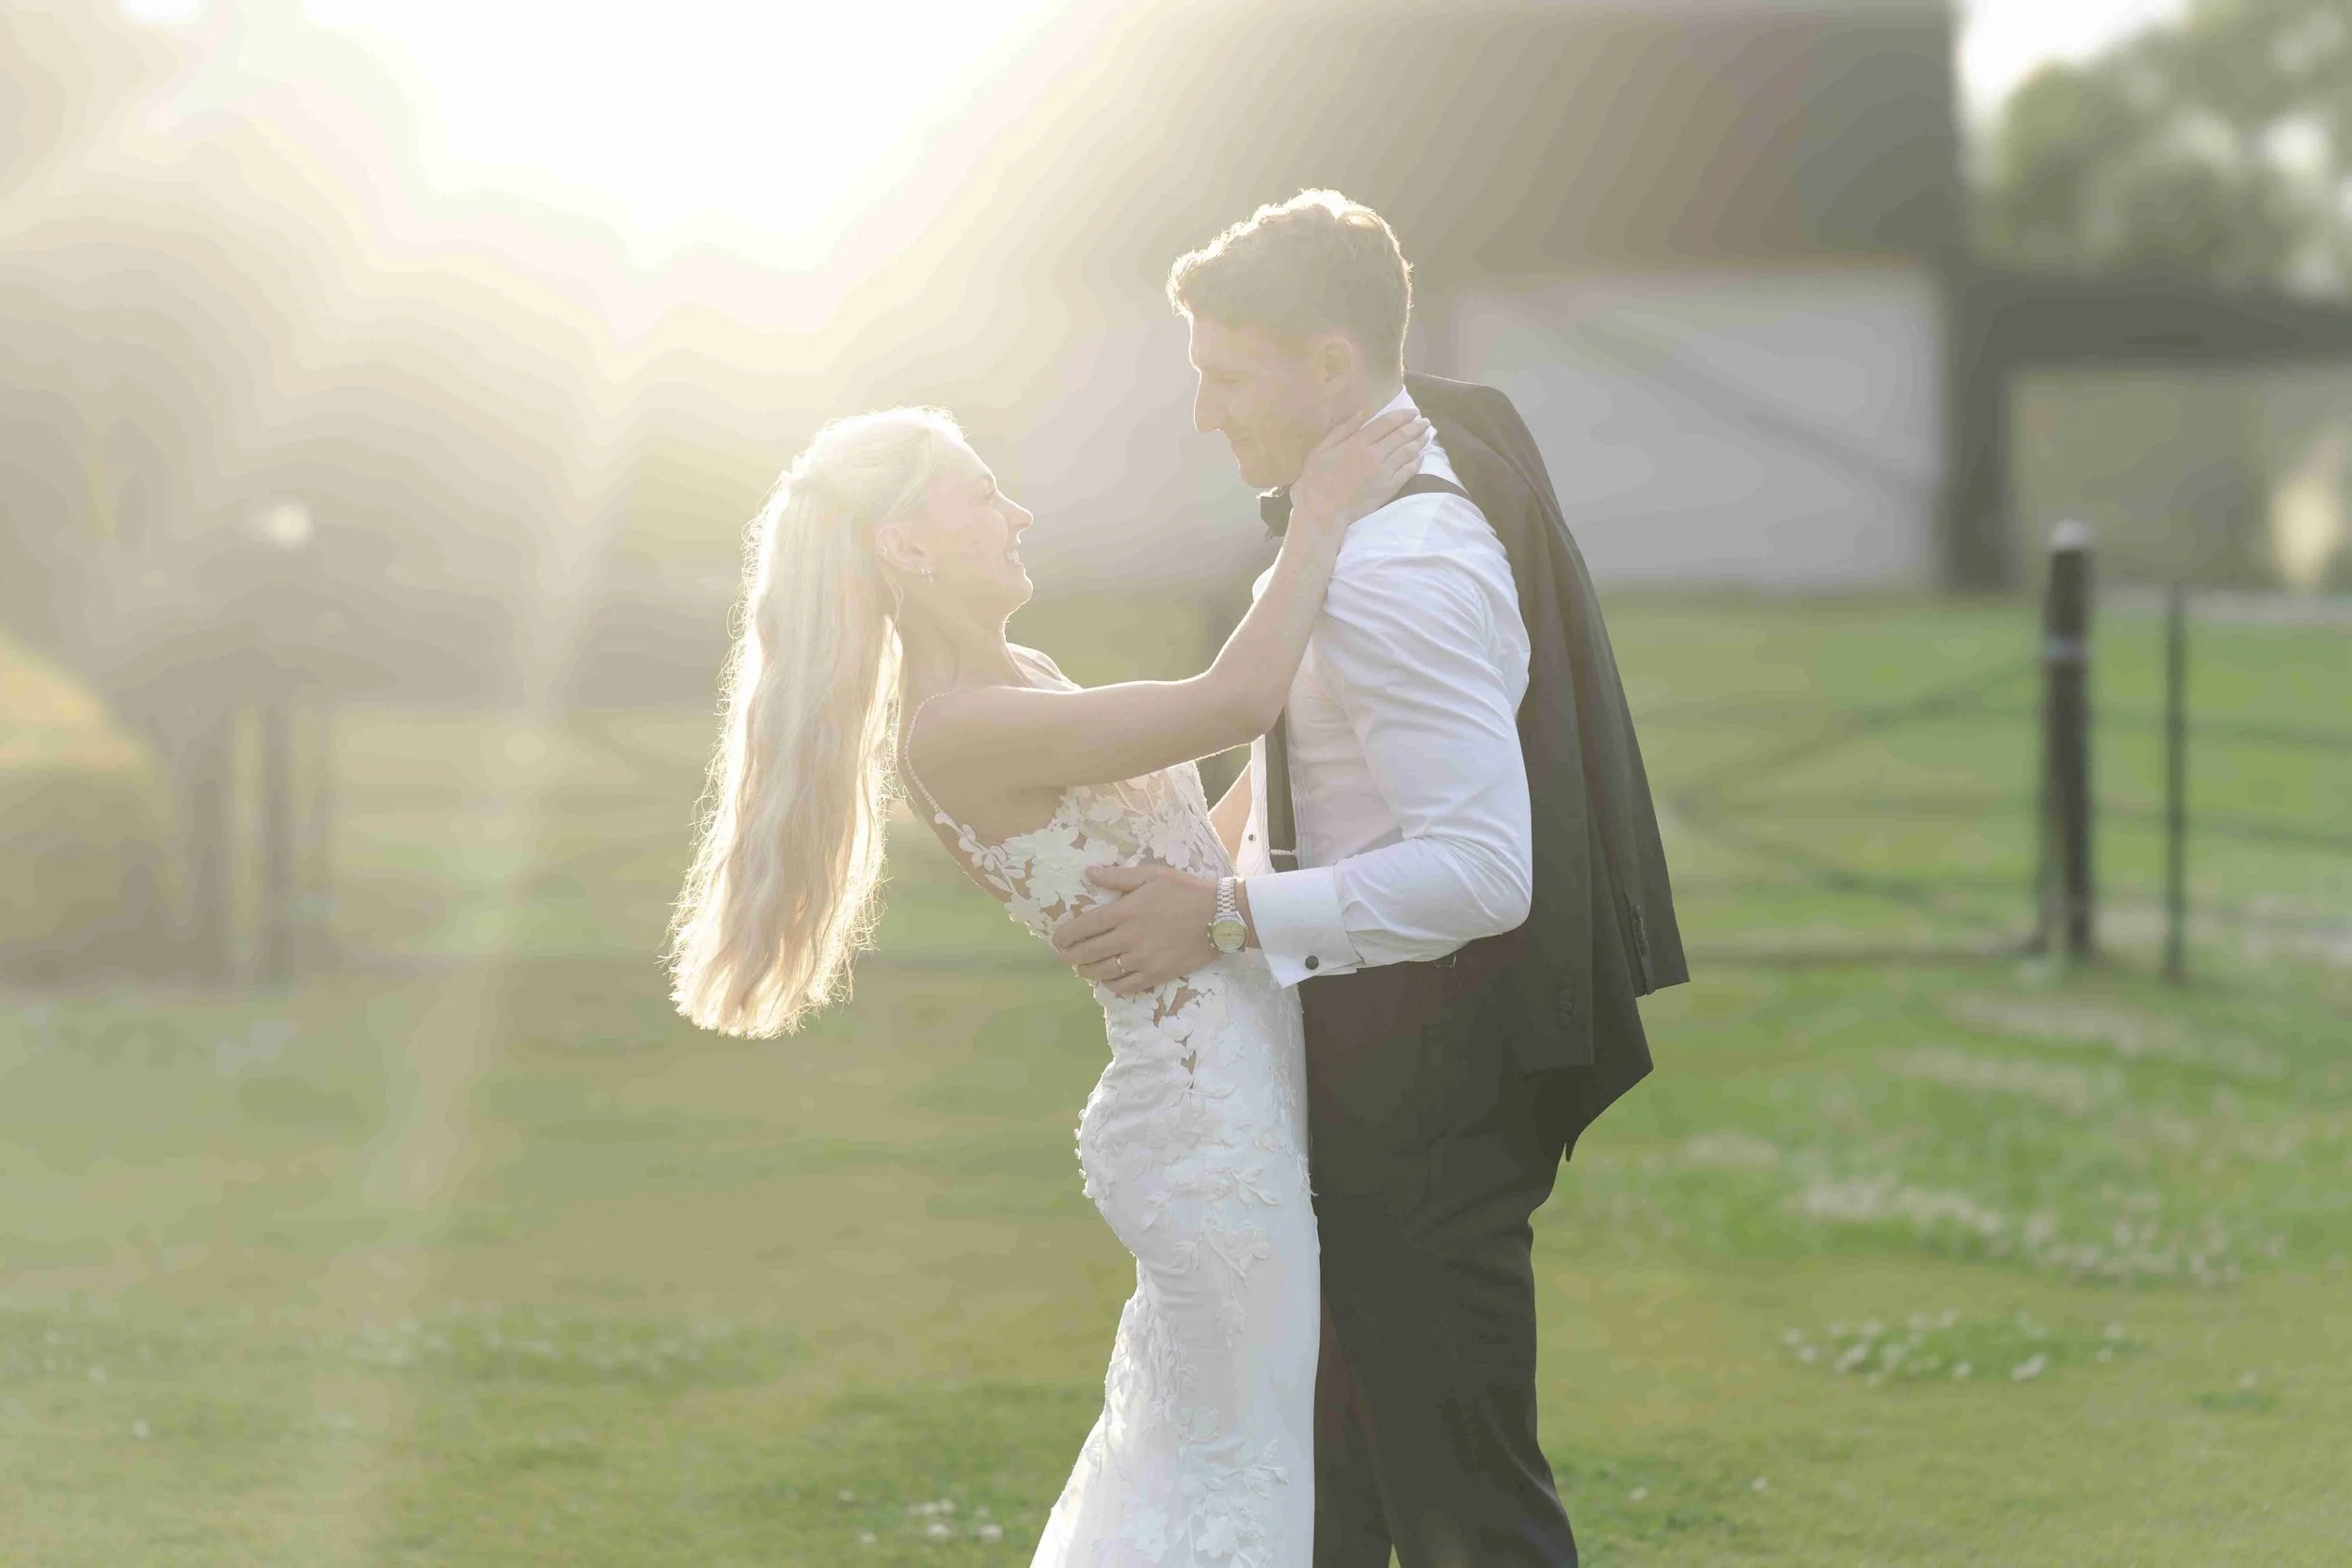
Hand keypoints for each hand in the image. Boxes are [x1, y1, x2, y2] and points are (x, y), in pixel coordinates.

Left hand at [1050, 864, 1218, 996]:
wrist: (1220, 916)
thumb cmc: (1185, 891)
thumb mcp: (1152, 875)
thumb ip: (1118, 876)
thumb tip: (1089, 873)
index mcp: (1124, 911)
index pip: (1083, 927)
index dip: (1064, 936)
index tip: (1056, 939)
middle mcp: (1128, 937)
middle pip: (1087, 952)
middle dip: (1070, 956)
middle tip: (1064, 956)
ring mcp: (1141, 959)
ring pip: (1102, 972)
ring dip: (1086, 972)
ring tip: (1082, 969)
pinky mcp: (1155, 974)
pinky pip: (1125, 986)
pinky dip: (1110, 986)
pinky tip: (1107, 982)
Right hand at [1287, 407, 1430, 541]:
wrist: (1322, 511)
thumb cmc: (1315, 480)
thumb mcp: (1321, 449)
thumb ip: (1342, 430)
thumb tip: (1361, 413)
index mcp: (1358, 442)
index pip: (1386, 424)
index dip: (1402, 416)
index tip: (1413, 412)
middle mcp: (1375, 454)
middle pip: (1401, 436)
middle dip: (1415, 427)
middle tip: (1426, 421)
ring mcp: (1384, 472)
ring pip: (1407, 452)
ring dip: (1419, 442)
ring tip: (1428, 434)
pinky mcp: (1388, 488)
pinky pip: (1407, 472)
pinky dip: (1416, 463)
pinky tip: (1421, 457)